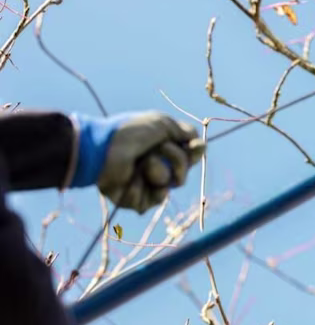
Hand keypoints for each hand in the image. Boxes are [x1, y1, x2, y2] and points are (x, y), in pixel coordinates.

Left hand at [69, 111, 204, 212]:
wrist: (102, 149)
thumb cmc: (130, 132)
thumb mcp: (162, 124)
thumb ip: (186, 132)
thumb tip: (201, 145)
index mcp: (164, 149)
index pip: (191, 157)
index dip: (193, 154)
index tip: (192, 148)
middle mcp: (157, 166)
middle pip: (183, 173)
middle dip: (175, 160)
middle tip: (156, 150)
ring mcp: (147, 184)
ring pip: (169, 186)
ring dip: (157, 171)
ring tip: (139, 164)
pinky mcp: (136, 200)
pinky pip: (152, 199)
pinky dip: (141, 186)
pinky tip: (129, 178)